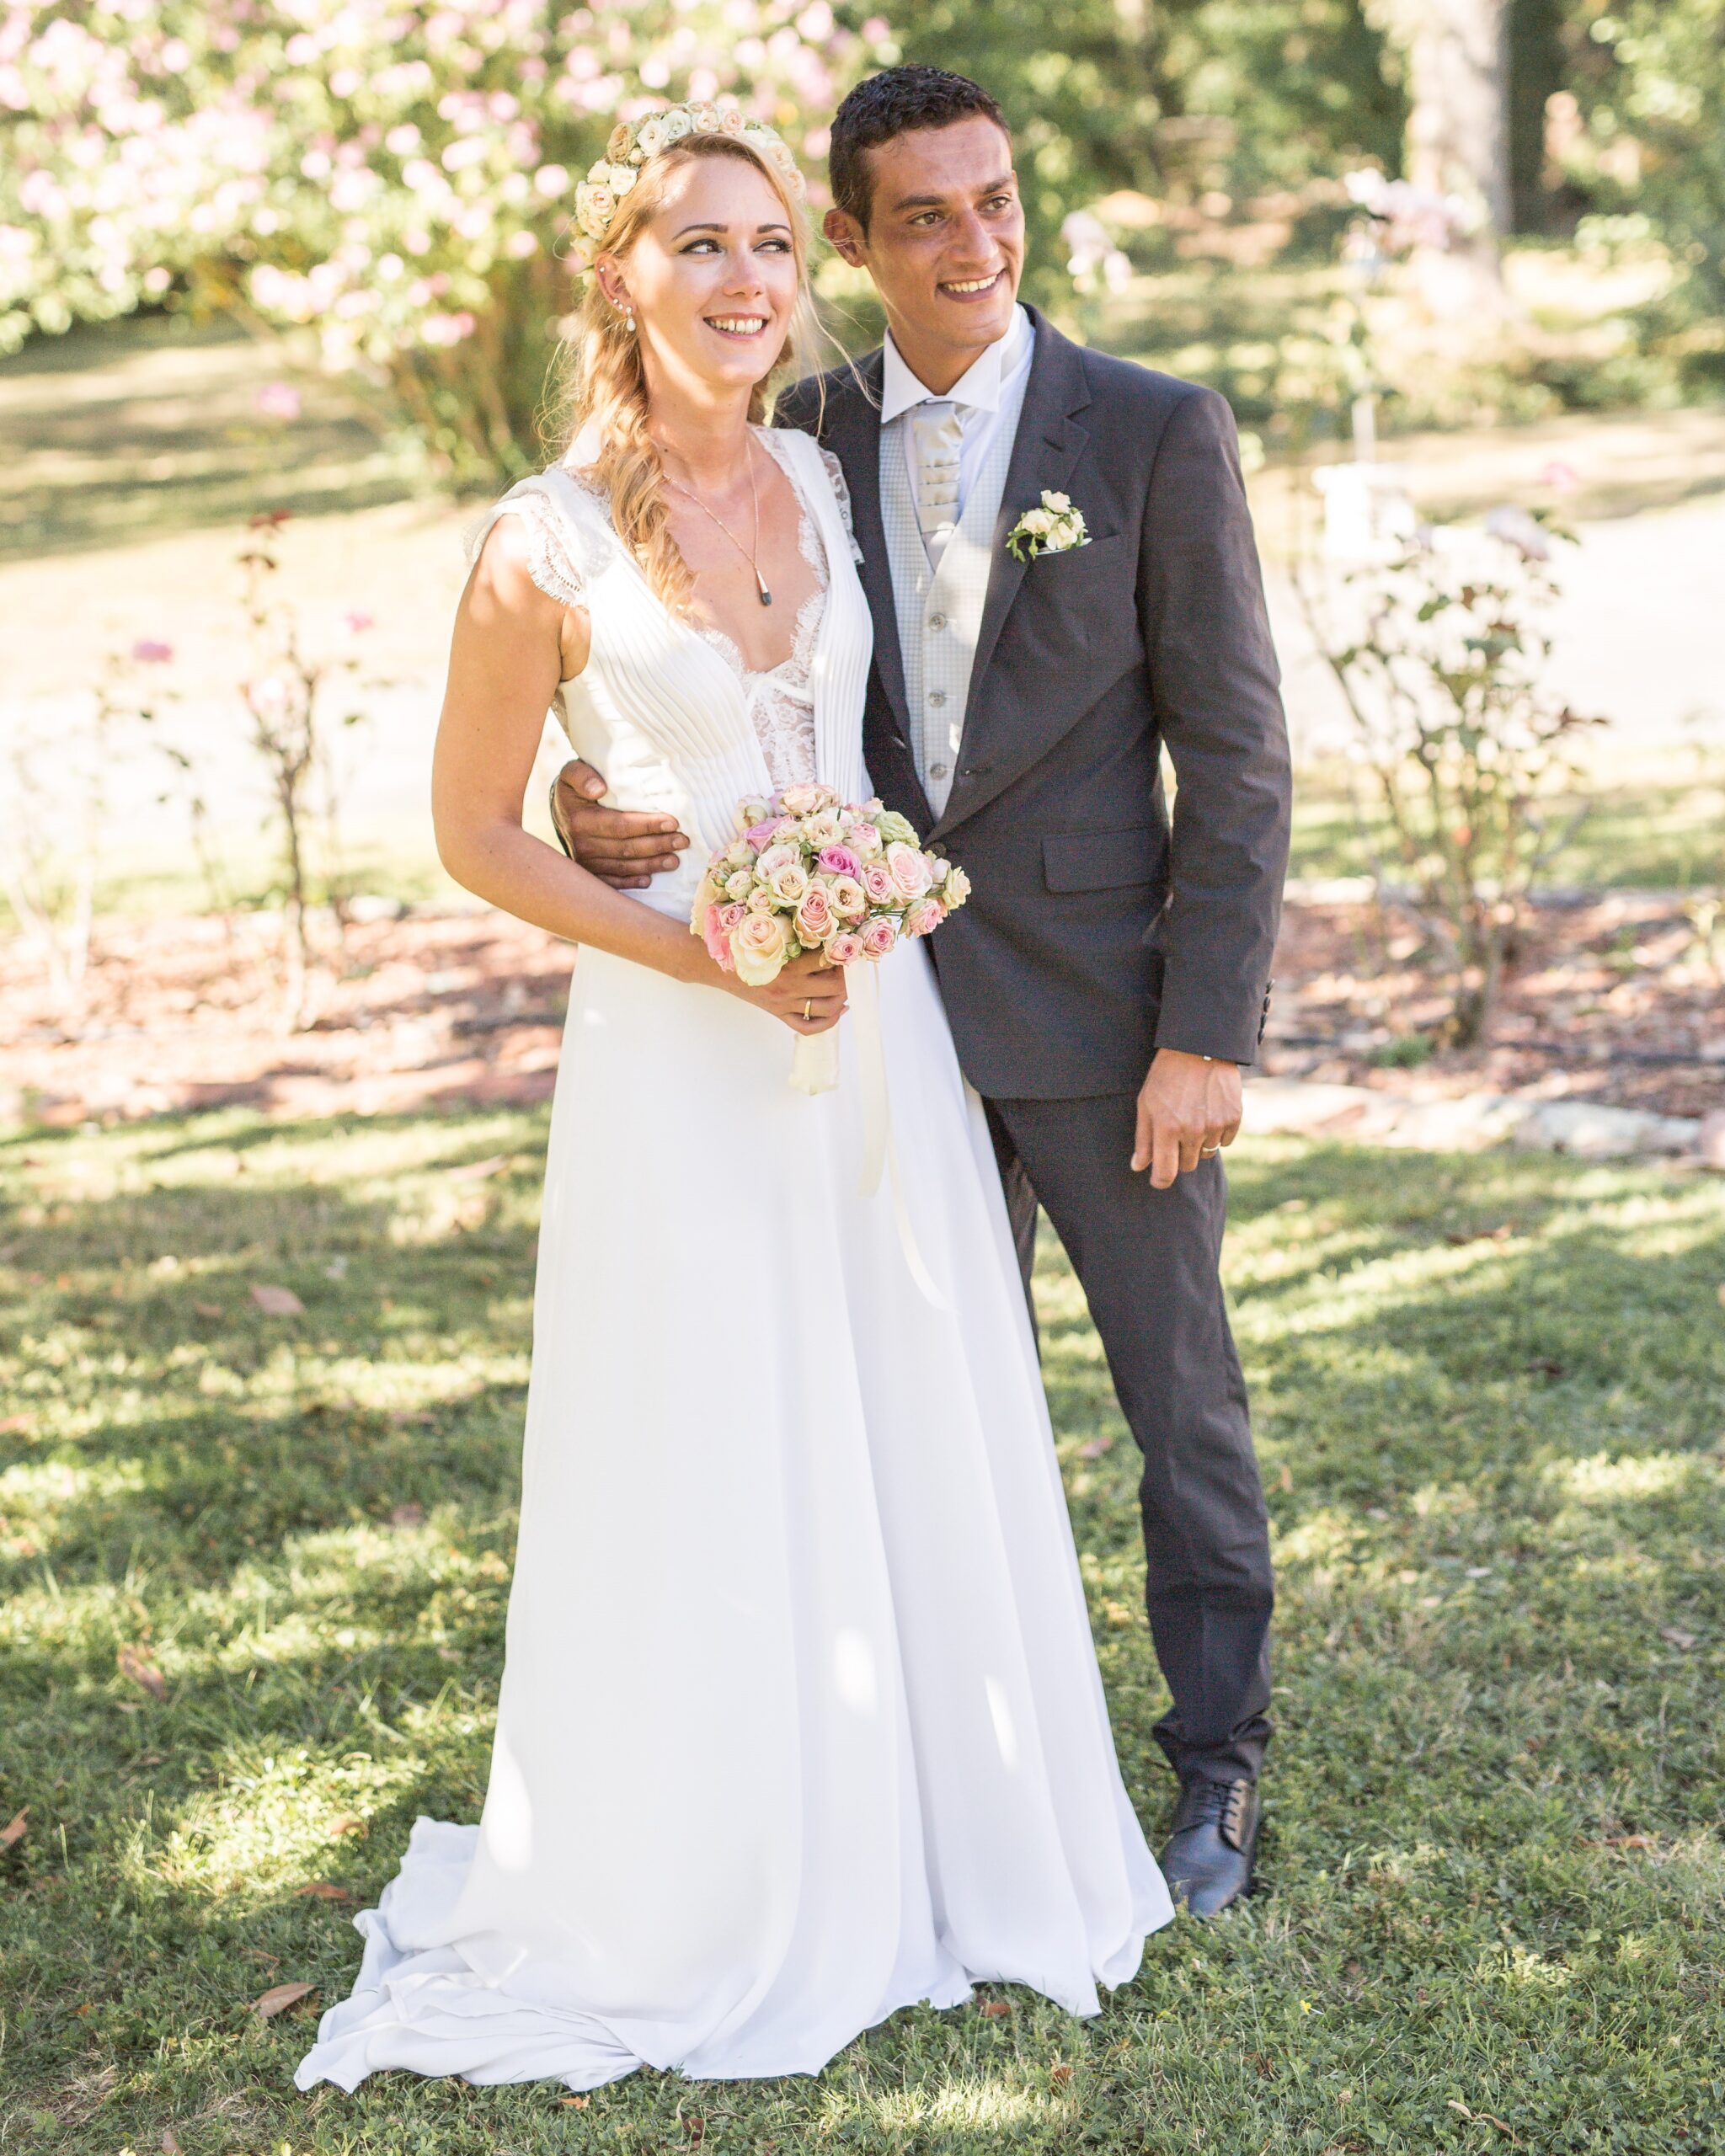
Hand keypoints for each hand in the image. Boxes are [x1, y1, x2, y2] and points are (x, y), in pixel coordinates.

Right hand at [553, 758, 690, 889]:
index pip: (620, 825)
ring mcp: (584, 862)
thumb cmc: (574, 789)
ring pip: (623, 867)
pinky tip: (648, 880)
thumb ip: (582, 775)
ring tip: (675, 860)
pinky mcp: (588, 873)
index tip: (672, 822)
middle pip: (626, 848)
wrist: (559, 811)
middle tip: (682, 841)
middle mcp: (582, 845)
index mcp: (580, 820)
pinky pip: (611, 882)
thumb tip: (599, 788)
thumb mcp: (571, 773)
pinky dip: (630, 882)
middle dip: (657, 845)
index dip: (647, 825)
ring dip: (651, 865)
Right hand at [719, 947, 848, 1035]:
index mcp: (787, 965)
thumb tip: (825, 936)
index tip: (847, 947)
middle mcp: (788, 987)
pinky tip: (838, 1010)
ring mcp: (784, 1004)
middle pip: (834, 987)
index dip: (842, 954)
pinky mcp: (779, 1014)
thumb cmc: (741, 946)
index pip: (827, 961)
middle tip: (849, 967)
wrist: (715, 965)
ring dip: (842, 998)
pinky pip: (809, 1026)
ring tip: (845, 986)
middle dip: (847, 977)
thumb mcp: (768, 937)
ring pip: (827, 1009)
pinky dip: (828, 1022)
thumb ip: (794, 937)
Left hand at [1131, 1049, 1241, 1188]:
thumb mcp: (1146, 1104)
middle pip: (1187, 1166)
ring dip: (1199, 1143)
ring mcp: (1215, 1124)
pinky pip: (1225, 1141)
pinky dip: (1217, 1133)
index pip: (1165, 1173)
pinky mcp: (1233, 1117)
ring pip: (1206, 1153)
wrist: (1199, 1047)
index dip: (1160, 1181)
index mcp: (1167, 1128)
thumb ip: (1143, 1139)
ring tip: (1193, 1117)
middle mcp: (1192, 1130)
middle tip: (1176, 1133)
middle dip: (1180, 1155)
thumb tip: (1138, 1167)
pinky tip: (1209, 1112)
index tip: (1159, 1179)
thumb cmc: (1166, 1076)